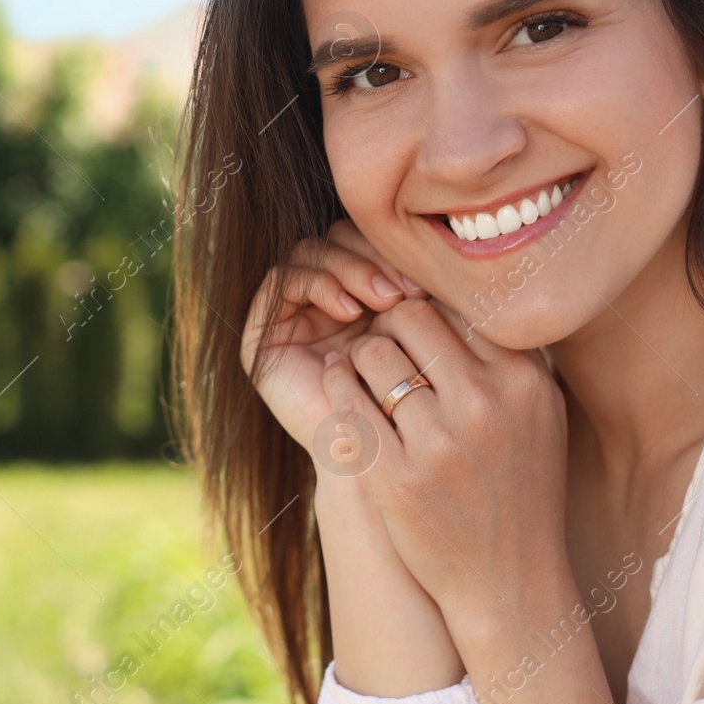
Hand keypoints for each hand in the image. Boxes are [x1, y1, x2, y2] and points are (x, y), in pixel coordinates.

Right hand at [240, 219, 421, 464]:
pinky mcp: (260, 335)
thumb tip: (443, 241)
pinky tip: (349, 309)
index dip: (394, 250)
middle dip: (374, 256)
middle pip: (337, 238)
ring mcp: (288, 316)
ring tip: (385, 300)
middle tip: (407, 290)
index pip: (367, 240)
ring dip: (351, 269)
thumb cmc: (410, 405)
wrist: (375, 465)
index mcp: (357, 295)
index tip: (430, 283)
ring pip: (312, 252)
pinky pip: (282, 280)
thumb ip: (421, 290)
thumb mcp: (421, 335)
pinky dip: (318, 284)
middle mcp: (320, 300)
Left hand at [318, 294, 571, 637]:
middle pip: (407, 319)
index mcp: (522, 380)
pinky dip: (336, 388)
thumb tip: (459, 292)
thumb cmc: (518, 488)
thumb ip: (504, 356)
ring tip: (361, 373)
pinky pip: (346, 403)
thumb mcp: (536, 415)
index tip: (416, 332)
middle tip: (383, 348)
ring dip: (358, 358)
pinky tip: (340, 390)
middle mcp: (484, 404)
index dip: (425, 311)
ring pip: (371, 355)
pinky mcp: (395, 476)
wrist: (509, 581)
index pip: (454, 305)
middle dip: (387, 327)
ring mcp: (438, 442)